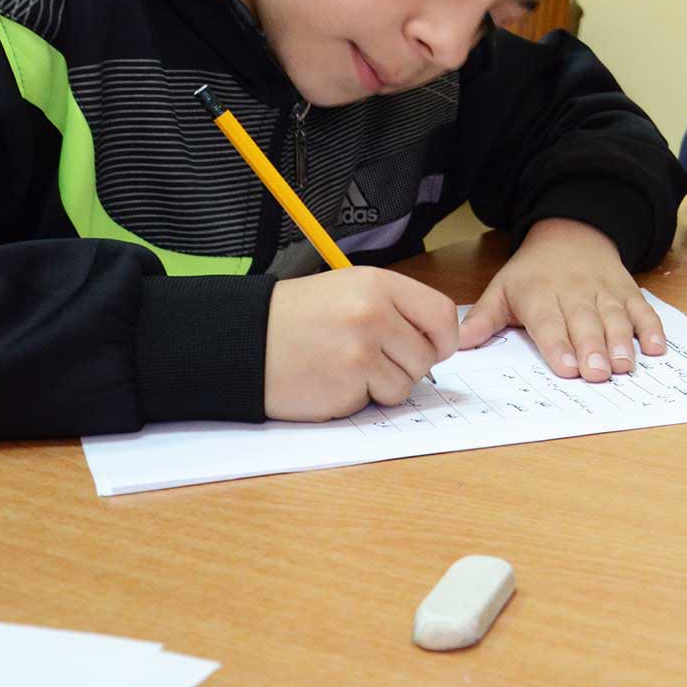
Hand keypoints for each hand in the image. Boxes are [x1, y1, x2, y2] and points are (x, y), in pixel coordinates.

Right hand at [265, 266, 459, 419]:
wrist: (243, 340)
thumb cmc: (297, 316)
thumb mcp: (348, 290)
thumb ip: (395, 308)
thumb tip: (440, 340)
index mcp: (377, 284)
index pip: (442, 314)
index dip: (443, 337)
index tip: (434, 347)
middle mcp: (373, 314)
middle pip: (426, 355)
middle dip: (408, 365)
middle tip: (374, 359)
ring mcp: (361, 351)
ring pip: (406, 383)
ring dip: (384, 384)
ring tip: (348, 367)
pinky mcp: (347, 385)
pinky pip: (378, 401)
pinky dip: (361, 398)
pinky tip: (333, 380)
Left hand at [456, 218, 665, 382]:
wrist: (571, 232)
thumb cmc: (533, 272)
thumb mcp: (502, 289)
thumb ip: (482, 319)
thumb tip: (456, 345)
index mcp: (539, 293)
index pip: (549, 321)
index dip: (558, 344)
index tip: (566, 368)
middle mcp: (574, 291)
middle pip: (584, 321)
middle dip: (592, 348)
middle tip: (598, 374)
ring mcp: (604, 290)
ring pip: (615, 316)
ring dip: (622, 341)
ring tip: (625, 365)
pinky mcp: (627, 290)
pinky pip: (642, 308)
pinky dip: (652, 328)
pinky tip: (657, 348)